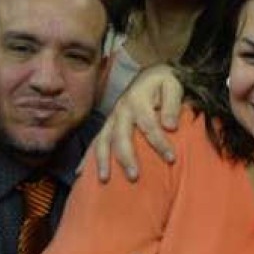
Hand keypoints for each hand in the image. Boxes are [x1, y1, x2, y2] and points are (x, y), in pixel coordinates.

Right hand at [88, 66, 184, 180]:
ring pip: (103, 140)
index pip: (149, 125)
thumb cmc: (164, 82)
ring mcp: (112, 118)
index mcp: (137, 101)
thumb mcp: (172, 86)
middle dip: (126, 157)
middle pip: (120, 136)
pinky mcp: (109, 125)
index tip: (171, 158)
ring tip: (104, 179)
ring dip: (102, 160)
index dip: (160, 142)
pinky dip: (87, 157)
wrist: (151, 73)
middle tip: (134, 177)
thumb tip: (170, 126)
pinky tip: (81, 173)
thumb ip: (172, 105)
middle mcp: (121, 110)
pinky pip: (96, 142)